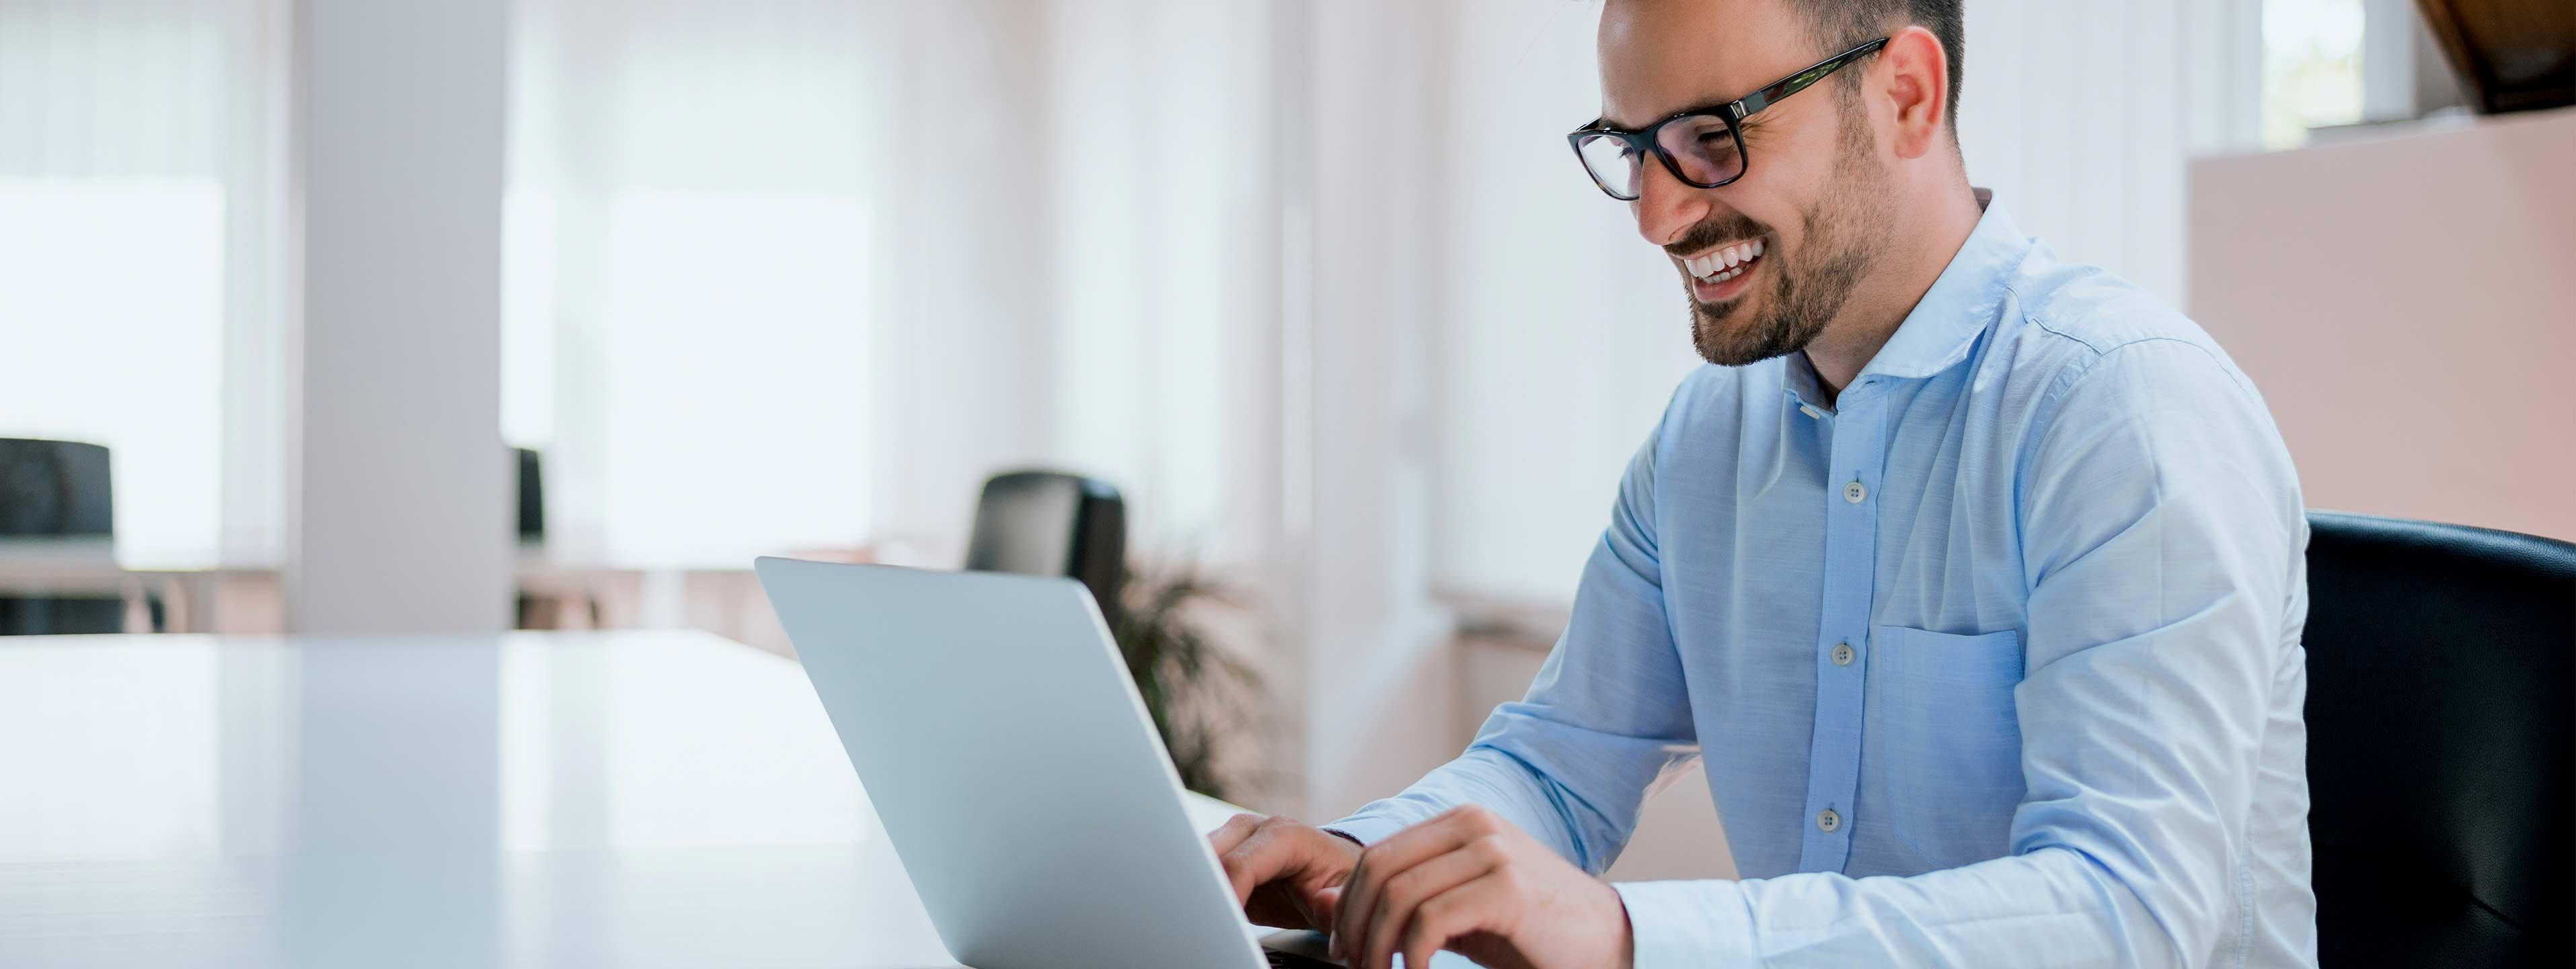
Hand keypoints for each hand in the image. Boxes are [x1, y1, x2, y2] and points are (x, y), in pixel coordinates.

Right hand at [1208, 812, 1363, 931]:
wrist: (1330, 871)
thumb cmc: (1339, 880)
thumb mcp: (1347, 894)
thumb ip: (1336, 901)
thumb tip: (1325, 903)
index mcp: (1285, 835)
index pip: (1241, 864)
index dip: (1226, 895)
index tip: (1220, 924)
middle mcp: (1253, 830)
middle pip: (1208, 855)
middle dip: (1200, 887)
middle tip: (1200, 921)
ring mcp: (1233, 839)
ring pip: (1196, 859)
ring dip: (1193, 887)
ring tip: (1195, 918)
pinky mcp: (1222, 856)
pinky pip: (1198, 871)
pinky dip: (1195, 890)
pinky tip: (1199, 911)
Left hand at [1331, 805, 1632, 968]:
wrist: (1604, 944)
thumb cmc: (1526, 932)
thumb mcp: (1454, 913)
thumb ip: (1400, 904)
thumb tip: (1322, 904)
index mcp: (1458, 821)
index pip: (1377, 856)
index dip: (1347, 905)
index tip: (1343, 949)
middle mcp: (1474, 824)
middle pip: (1379, 870)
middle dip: (1355, 926)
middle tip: (1354, 967)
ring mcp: (1493, 851)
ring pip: (1400, 895)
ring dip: (1378, 946)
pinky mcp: (1508, 887)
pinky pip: (1432, 920)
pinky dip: (1412, 955)